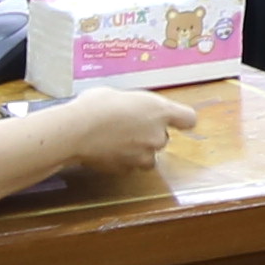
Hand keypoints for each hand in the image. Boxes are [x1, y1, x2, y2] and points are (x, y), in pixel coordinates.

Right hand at [49, 86, 184, 181]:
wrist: (77, 131)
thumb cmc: (95, 106)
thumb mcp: (121, 95)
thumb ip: (136, 106)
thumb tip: (132, 110)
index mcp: (160, 111)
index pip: (188, 119)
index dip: (181, 121)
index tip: (176, 121)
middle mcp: (157, 135)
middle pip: (163, 138)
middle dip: (149, 134)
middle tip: (127, 126)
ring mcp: (144, 155)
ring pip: (148, 155)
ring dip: (138, 150)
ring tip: (116, 140)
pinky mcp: (128, 169)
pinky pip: (131, 166)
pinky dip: (123, 161)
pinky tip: (107, 151)